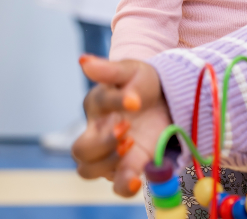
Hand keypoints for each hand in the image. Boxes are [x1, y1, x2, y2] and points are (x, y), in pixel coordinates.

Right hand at [73, 55, 171, 196]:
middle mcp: (97, 131)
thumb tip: (83, 61)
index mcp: (97, 104)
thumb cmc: (142, 83)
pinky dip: (123, 185)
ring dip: (107, 162)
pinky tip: (137, 179)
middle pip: (80, 149)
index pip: (96, 103)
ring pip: (88, 170)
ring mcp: (110, 152)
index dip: (115, 101)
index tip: (136, 100)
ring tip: (131, 146)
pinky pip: (117, 184)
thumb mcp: (132, 71)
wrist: (166, 99)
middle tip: (126, 128)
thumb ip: (109, 69)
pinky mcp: (129, 166)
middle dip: (101, 143)